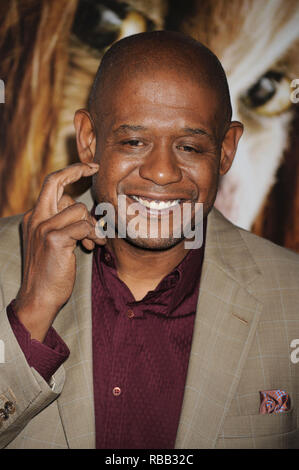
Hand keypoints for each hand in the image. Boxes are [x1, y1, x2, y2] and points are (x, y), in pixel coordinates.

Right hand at [14, 163, 104, 341]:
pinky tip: (94, 246)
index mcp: (34, 217)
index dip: (70, 172)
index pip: (51, 184)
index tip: (88, 167)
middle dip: (77, 170)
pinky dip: (94, 235)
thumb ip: (65, 225)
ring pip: (79, 209)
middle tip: (95, 169)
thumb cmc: (50, 272)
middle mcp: (35, 217)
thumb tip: (86, 214)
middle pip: (55, 181)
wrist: (39, 297)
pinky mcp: (54, 238)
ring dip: (93, 225)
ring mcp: (43, 227)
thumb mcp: (54, 243)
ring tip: (95, 240)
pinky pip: (84, 226)